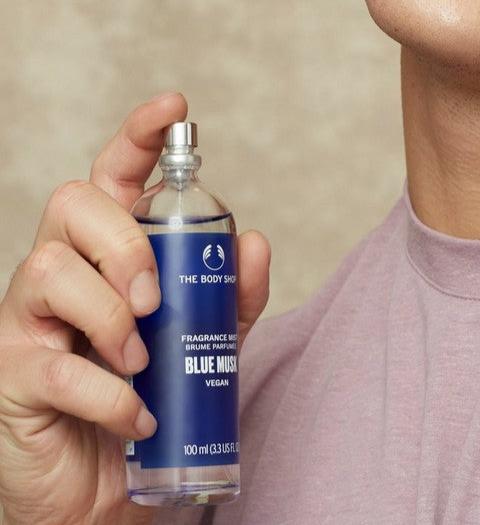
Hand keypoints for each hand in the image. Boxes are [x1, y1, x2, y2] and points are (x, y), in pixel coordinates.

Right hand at [0, 93, 269, 524]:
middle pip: (73, 204)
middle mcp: (62, 273)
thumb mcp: (205, 342)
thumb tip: (253, 241)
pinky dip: (109, 392)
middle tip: (156, 300)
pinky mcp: (13, 373)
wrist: (105, 485)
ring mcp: (29, 319)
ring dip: (113, 317)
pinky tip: (135, 414)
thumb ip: (230, 295)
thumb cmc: (153, 399)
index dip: (138, 138)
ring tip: (142, 361)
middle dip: (125, 244)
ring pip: (50, 269)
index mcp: (108, 258)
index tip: (174, 109)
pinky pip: (53, 364)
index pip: (113, 178)